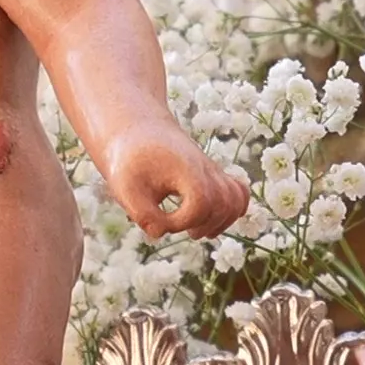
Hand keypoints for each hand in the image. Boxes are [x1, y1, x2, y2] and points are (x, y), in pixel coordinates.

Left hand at [104, 125, 247, 239]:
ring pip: (236, 200)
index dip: (182, 221)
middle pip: (224, 204)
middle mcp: (205, 169)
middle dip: (204, 225)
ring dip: (220, 222)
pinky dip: (230, 211)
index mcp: (185, 169)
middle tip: (179, 229)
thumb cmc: (130, 160)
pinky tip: (208, 220)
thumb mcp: (125, 187)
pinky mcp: (214, 177)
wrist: (139, 130)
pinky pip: (239, 194)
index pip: (200, 203)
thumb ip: (142, 213)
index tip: (160, 221)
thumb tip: (159, 233)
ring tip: (195, 229)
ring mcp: (213, 172)